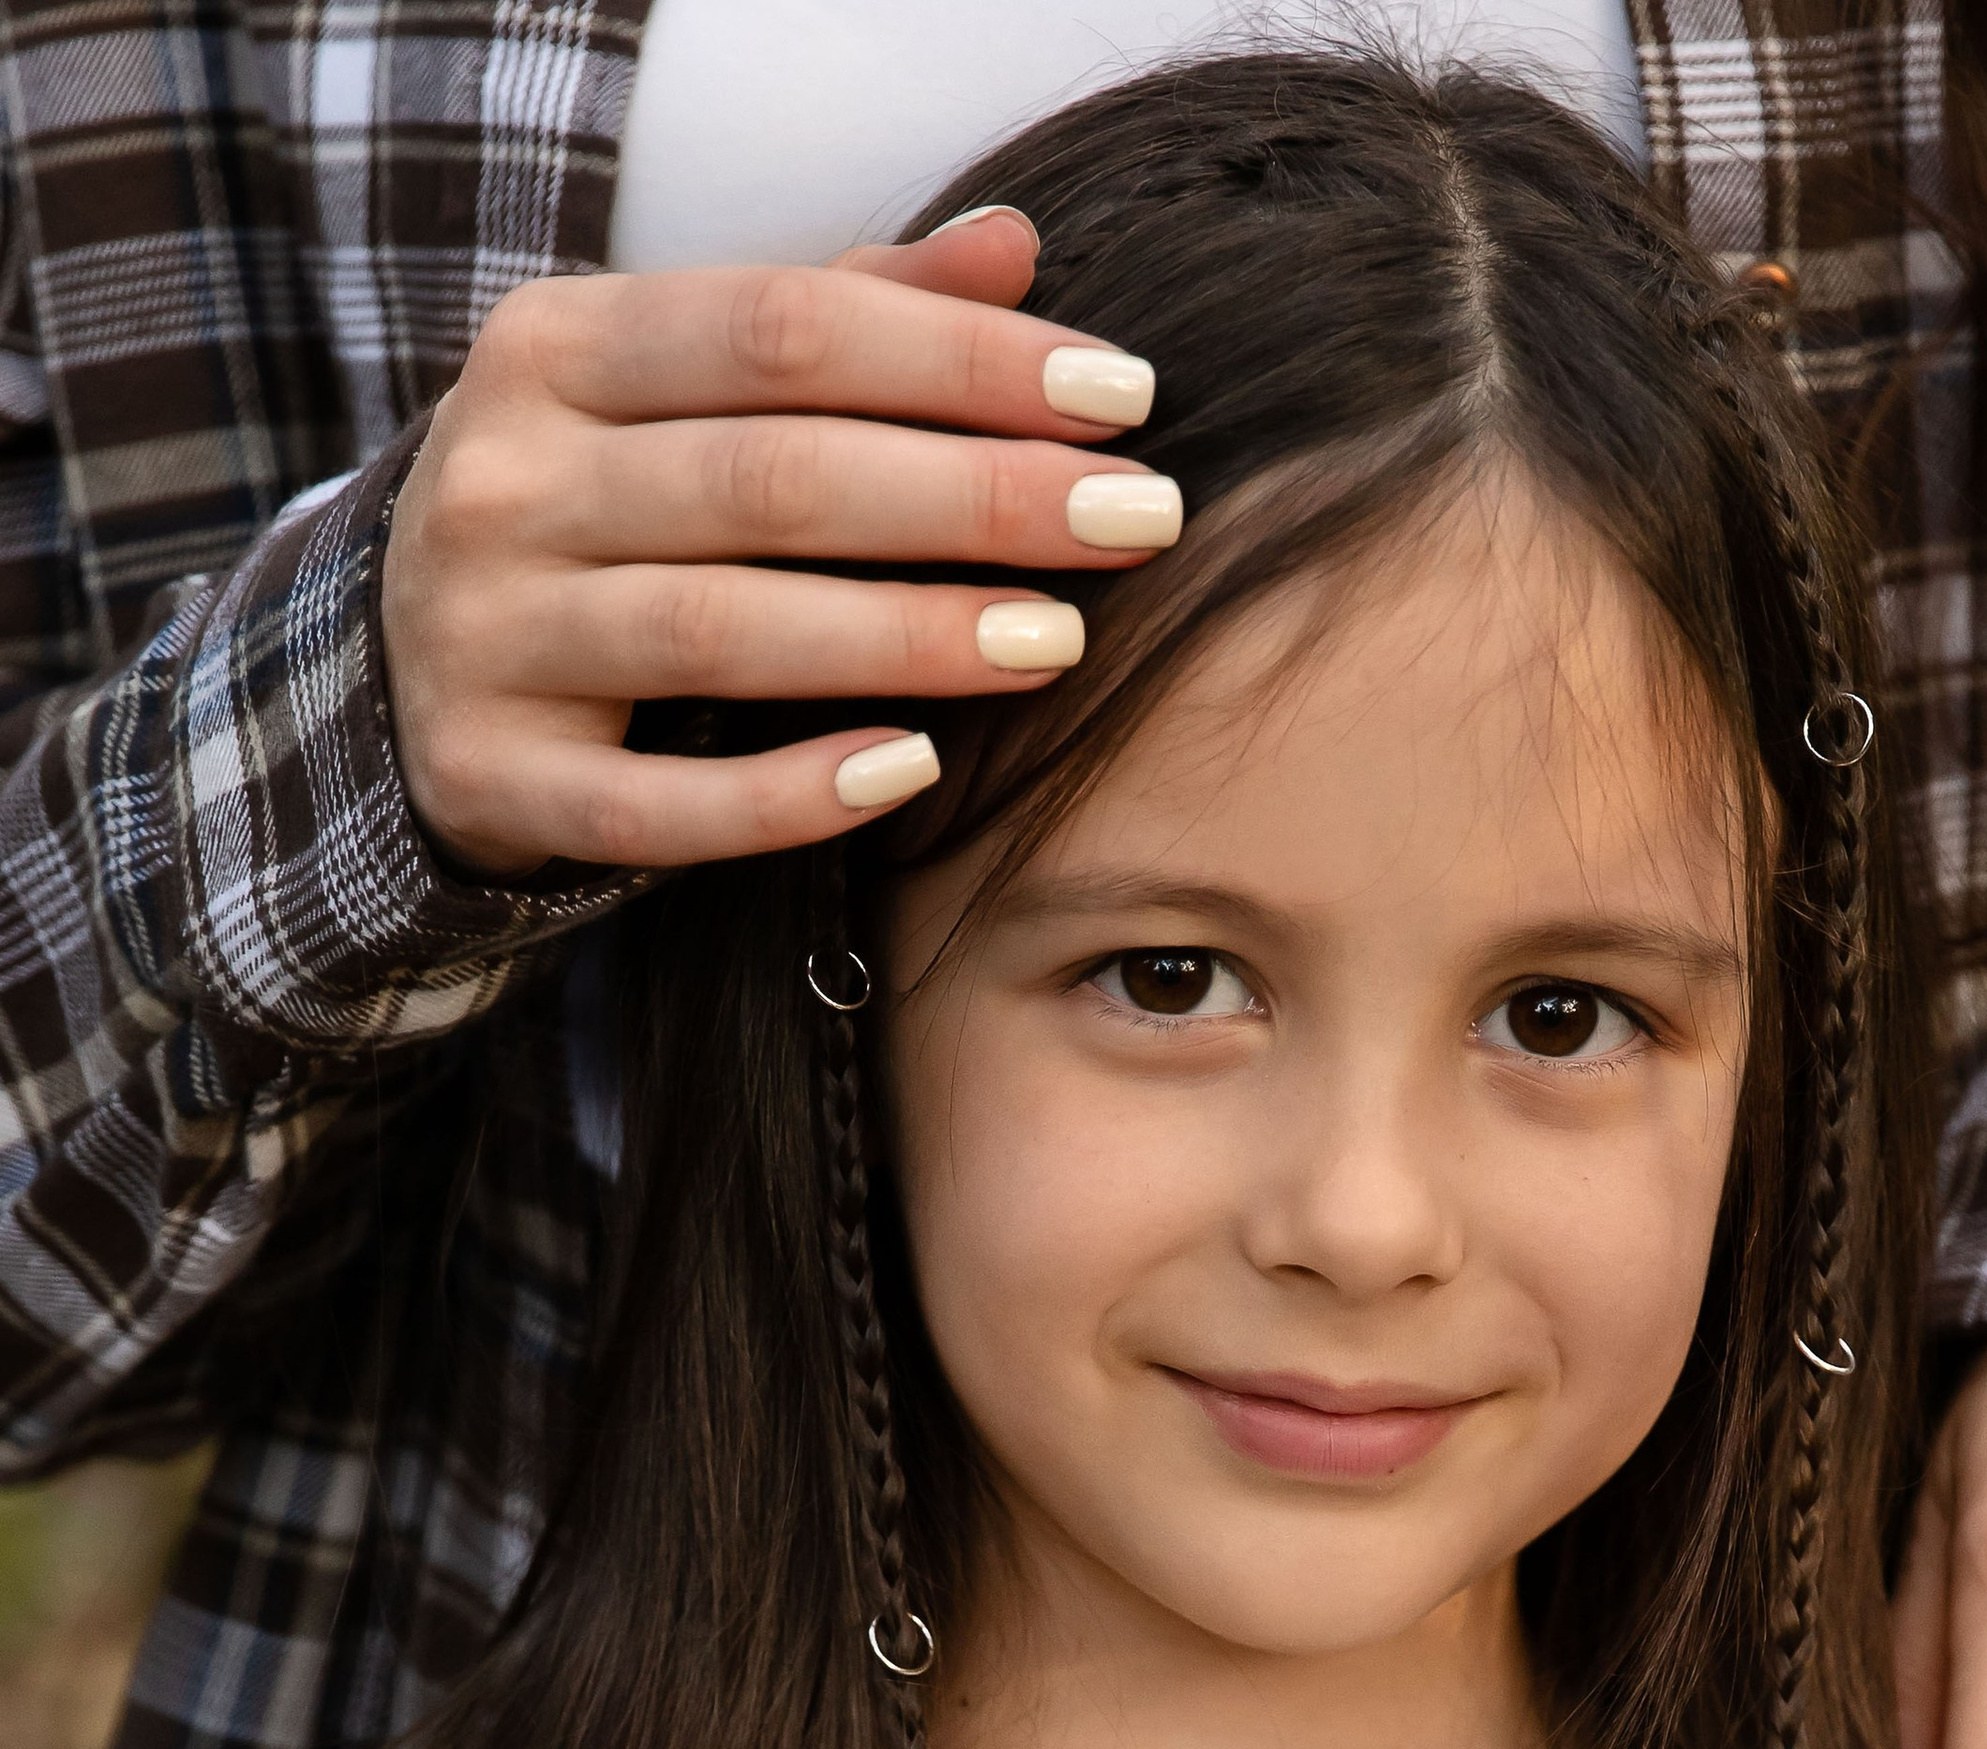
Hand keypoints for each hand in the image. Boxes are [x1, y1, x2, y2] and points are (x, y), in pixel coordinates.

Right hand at [381, 208, 1180, 876]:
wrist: (397, 669)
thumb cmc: (595, 510)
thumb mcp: (679, 391)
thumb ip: (843, 319)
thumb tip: (1014, 249)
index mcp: (554, 349)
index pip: (783, 331)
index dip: (960, 361)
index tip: (1121, 396)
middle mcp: (504, 481)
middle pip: (771, 477)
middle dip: (974, 496)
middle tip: (1135, 519)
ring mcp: (488, 638)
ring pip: (719, 634)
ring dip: (905, 636)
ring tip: (1056, 639)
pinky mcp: (496, 781)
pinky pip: (656, 807)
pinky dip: (787, 794)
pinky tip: (910, 769)